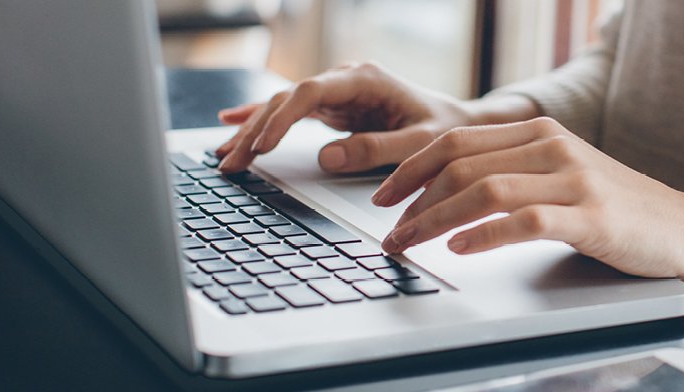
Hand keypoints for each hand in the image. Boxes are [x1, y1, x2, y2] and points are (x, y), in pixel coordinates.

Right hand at [214, 62, 475, 173]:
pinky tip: (231, 123)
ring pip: (283, 106)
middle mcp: (346, 80)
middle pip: (288, 99)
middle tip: (231, 162)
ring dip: (252, 131)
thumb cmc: (445, 130)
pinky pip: (290, 112)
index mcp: (366, 79)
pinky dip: (261, 119)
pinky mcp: (334, 107)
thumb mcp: (419, 143)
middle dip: (256, 130)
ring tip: (224, 157)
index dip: (282, 118)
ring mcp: (337, 92)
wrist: (459, 123)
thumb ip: (376, 150)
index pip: (311, 92)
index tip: (262, 145)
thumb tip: (326, 158)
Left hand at [373, 117, 683, 281]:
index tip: (384, 196)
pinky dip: (484, 235)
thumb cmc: (617, 207)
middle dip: (413, 198)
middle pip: (461, 162)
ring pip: (484, 190)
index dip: (412, 168)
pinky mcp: (590, 217)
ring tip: (410, 242)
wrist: (681, 226)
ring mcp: (573, 180)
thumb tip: (446, 189)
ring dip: (435, 220)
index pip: (457, 140)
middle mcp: (553, 147)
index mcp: (540, 131)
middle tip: (389, 230)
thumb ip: (514, 170)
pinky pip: (524, 221)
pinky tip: (460, 248)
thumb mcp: (561, 173)